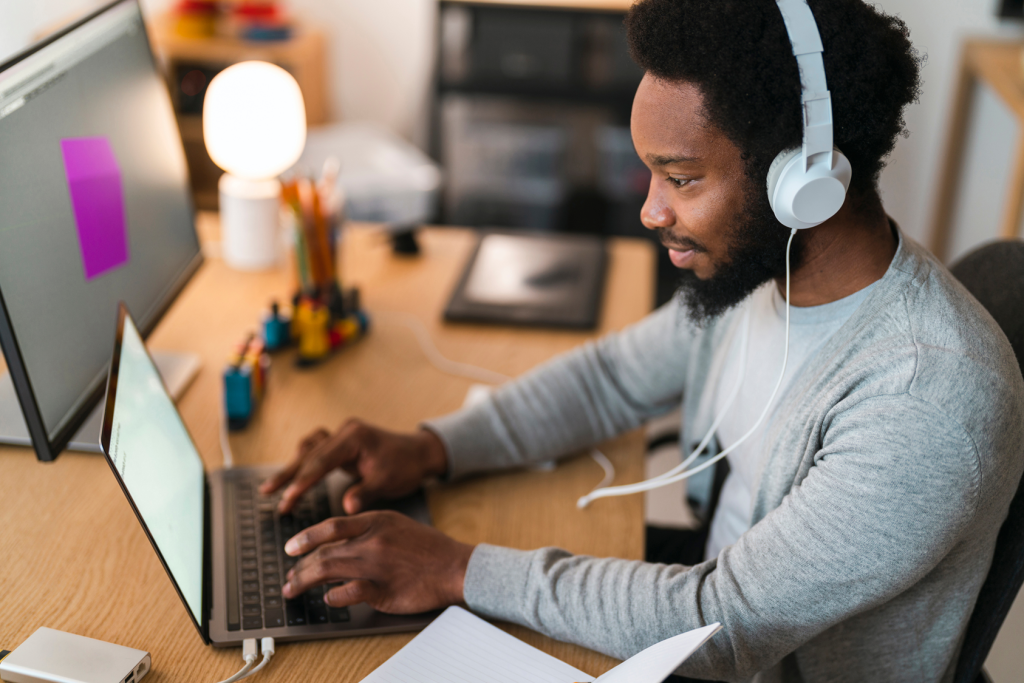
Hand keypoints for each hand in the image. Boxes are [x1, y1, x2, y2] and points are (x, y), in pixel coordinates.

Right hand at [260, 420, 448, 513]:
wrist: (419, 453)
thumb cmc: (406, 466)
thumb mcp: (387, 481)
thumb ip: (365, 492)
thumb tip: (347, 509)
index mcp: (354, 438)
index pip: (321, 461)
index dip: (302, 482)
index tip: (287, 499)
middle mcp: (345, 432)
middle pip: (309, 454)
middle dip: (289, 476)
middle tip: (268, 494)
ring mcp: (342, 435)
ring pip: (309, 449)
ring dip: (292, 467)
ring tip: (272, 488)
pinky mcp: (342, 442)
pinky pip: (316, 450)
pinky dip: (304, 462)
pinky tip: (293, 476)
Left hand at [281, 510, 473, 613]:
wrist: (455, 566)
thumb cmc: (427, 547)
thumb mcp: (396, 523)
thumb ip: (366, 528)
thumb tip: (334, 542)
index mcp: (376, 521)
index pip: (331, 526)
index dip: (305, 537)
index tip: (290, 548)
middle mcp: (373, 541)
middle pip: (324, 552)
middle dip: (300, 567)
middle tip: (289, 577)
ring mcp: (377, 565)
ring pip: (328, 570)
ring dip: (305, 581)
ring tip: (294, 589)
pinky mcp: (383, 589)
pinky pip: (348, 593)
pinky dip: (334, 597)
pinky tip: (328, 599)